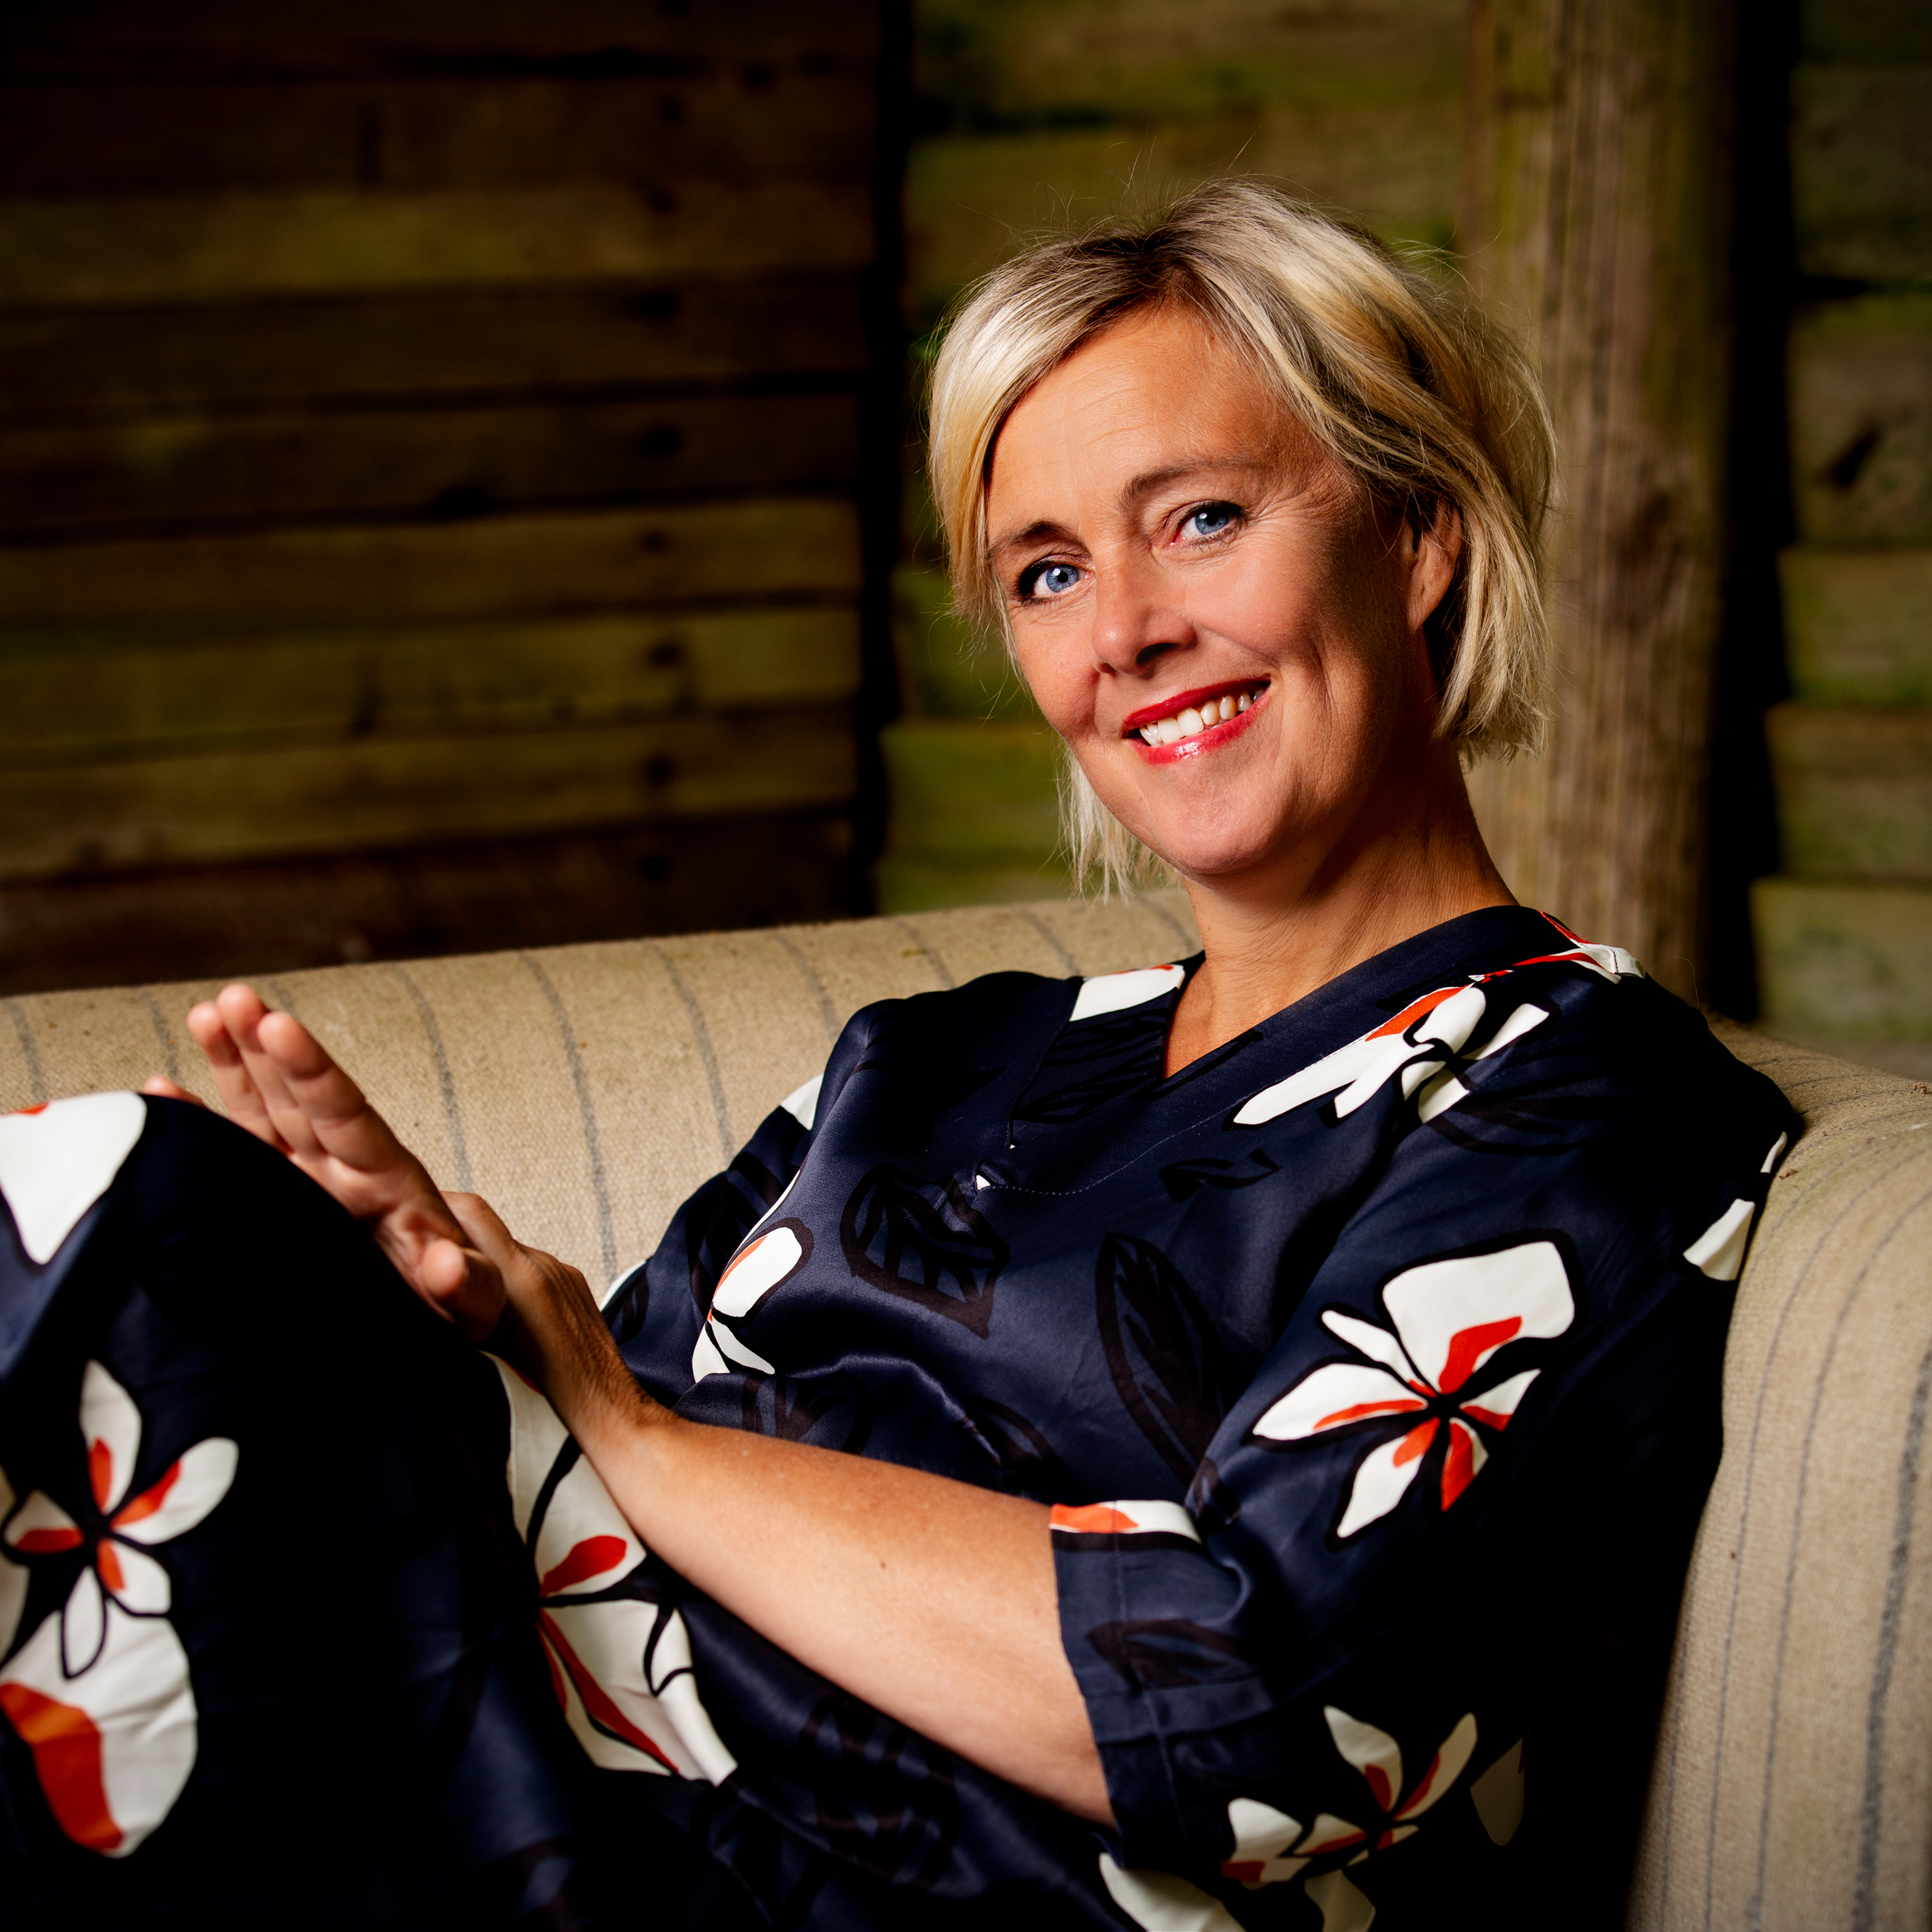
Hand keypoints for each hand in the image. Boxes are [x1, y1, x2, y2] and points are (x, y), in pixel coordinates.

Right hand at [145, 983, 505, 1339]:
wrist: (441, 1313)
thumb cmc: (462, 1303)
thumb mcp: (474, 1298)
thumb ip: (465, 1281)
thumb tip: (447, 1267)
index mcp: (389, 1179)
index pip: (346, 1113)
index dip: (312, 1071)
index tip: (280, 1025)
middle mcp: (344, 1167)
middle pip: (301, 1097)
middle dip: (266, 1047)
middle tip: (235, 997)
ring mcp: (309, 1180)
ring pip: (267, 1110)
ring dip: (236, 1063)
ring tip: (207, 1012)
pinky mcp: (281, 1200)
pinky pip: (236, 1152)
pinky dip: (201, 1122)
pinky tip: (163, 1090)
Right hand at [440, 1191, 647, 1426]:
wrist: (602, 1401)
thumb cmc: (544, 1391)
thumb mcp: (486, 1347)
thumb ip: (456, 1307)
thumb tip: (424, 1277)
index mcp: (518, 1278)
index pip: (470, 1214)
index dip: (436, 1207)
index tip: (411, 1220)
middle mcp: (542, 1265)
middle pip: (482, 1222)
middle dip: (448, 1227)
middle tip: (419, 1245)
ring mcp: (560, 1270)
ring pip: (505, 1245)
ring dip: (477, 1255)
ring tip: (453, 1280)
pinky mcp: (573, 1281)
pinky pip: (530, 1263)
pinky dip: (505, 1273)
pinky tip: (493, 1302)